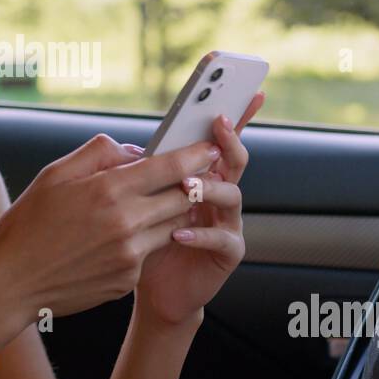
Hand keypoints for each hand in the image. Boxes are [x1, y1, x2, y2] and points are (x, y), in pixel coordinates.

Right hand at [0, 133, 220, 325]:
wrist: (12, 283)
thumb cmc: (28, 225)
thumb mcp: (54, 175)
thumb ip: (98, 153)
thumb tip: (134, 151)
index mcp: (108, 190)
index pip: (170, 168)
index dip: (196, 155)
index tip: (210, 148)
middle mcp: (126, 223)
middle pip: (183, 198)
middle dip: (193, 185)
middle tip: (196, 176)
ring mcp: (130, 255)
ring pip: (172, 227)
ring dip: (171, 214)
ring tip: (153, 207)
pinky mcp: (128, 280)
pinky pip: (149, 253)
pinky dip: (144, 242)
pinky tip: (119, 240)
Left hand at [134, 92, 264, 327]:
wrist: (154, 289)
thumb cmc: (145, 239)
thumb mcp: (139, 201)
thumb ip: (143, 175)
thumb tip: (131, 149)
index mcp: (201, 176)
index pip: (219, 141)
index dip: (236, 116)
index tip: (247, 90)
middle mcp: (219, 194)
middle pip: (234, 160)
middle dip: (230, 139)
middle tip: (219, 123)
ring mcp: (227, 221)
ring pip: (231, 194)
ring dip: (210, 186)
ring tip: (187, 186)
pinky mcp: (228, 252)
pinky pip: (222, 237)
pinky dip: (200, 233)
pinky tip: (178, 233)